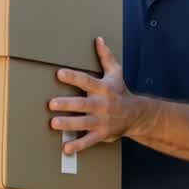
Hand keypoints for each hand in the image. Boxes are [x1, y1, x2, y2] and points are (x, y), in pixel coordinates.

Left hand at [48, 37, 147, 154]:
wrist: (136, 115)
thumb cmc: (120, 92)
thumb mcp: (116, 73)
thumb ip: (106, 57)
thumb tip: (98, 39)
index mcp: (103, 88)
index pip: (86, 81)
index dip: (73, 77)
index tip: (59, 74)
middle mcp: (102, 104)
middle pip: (82, 104)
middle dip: (67, 104)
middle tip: (51, 104)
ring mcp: (102, 121)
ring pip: (83, 123)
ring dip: (68, 124)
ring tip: (54, 123)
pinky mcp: (102, 134)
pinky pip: (89, 141)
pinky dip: (78, 146)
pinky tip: (66, 148)